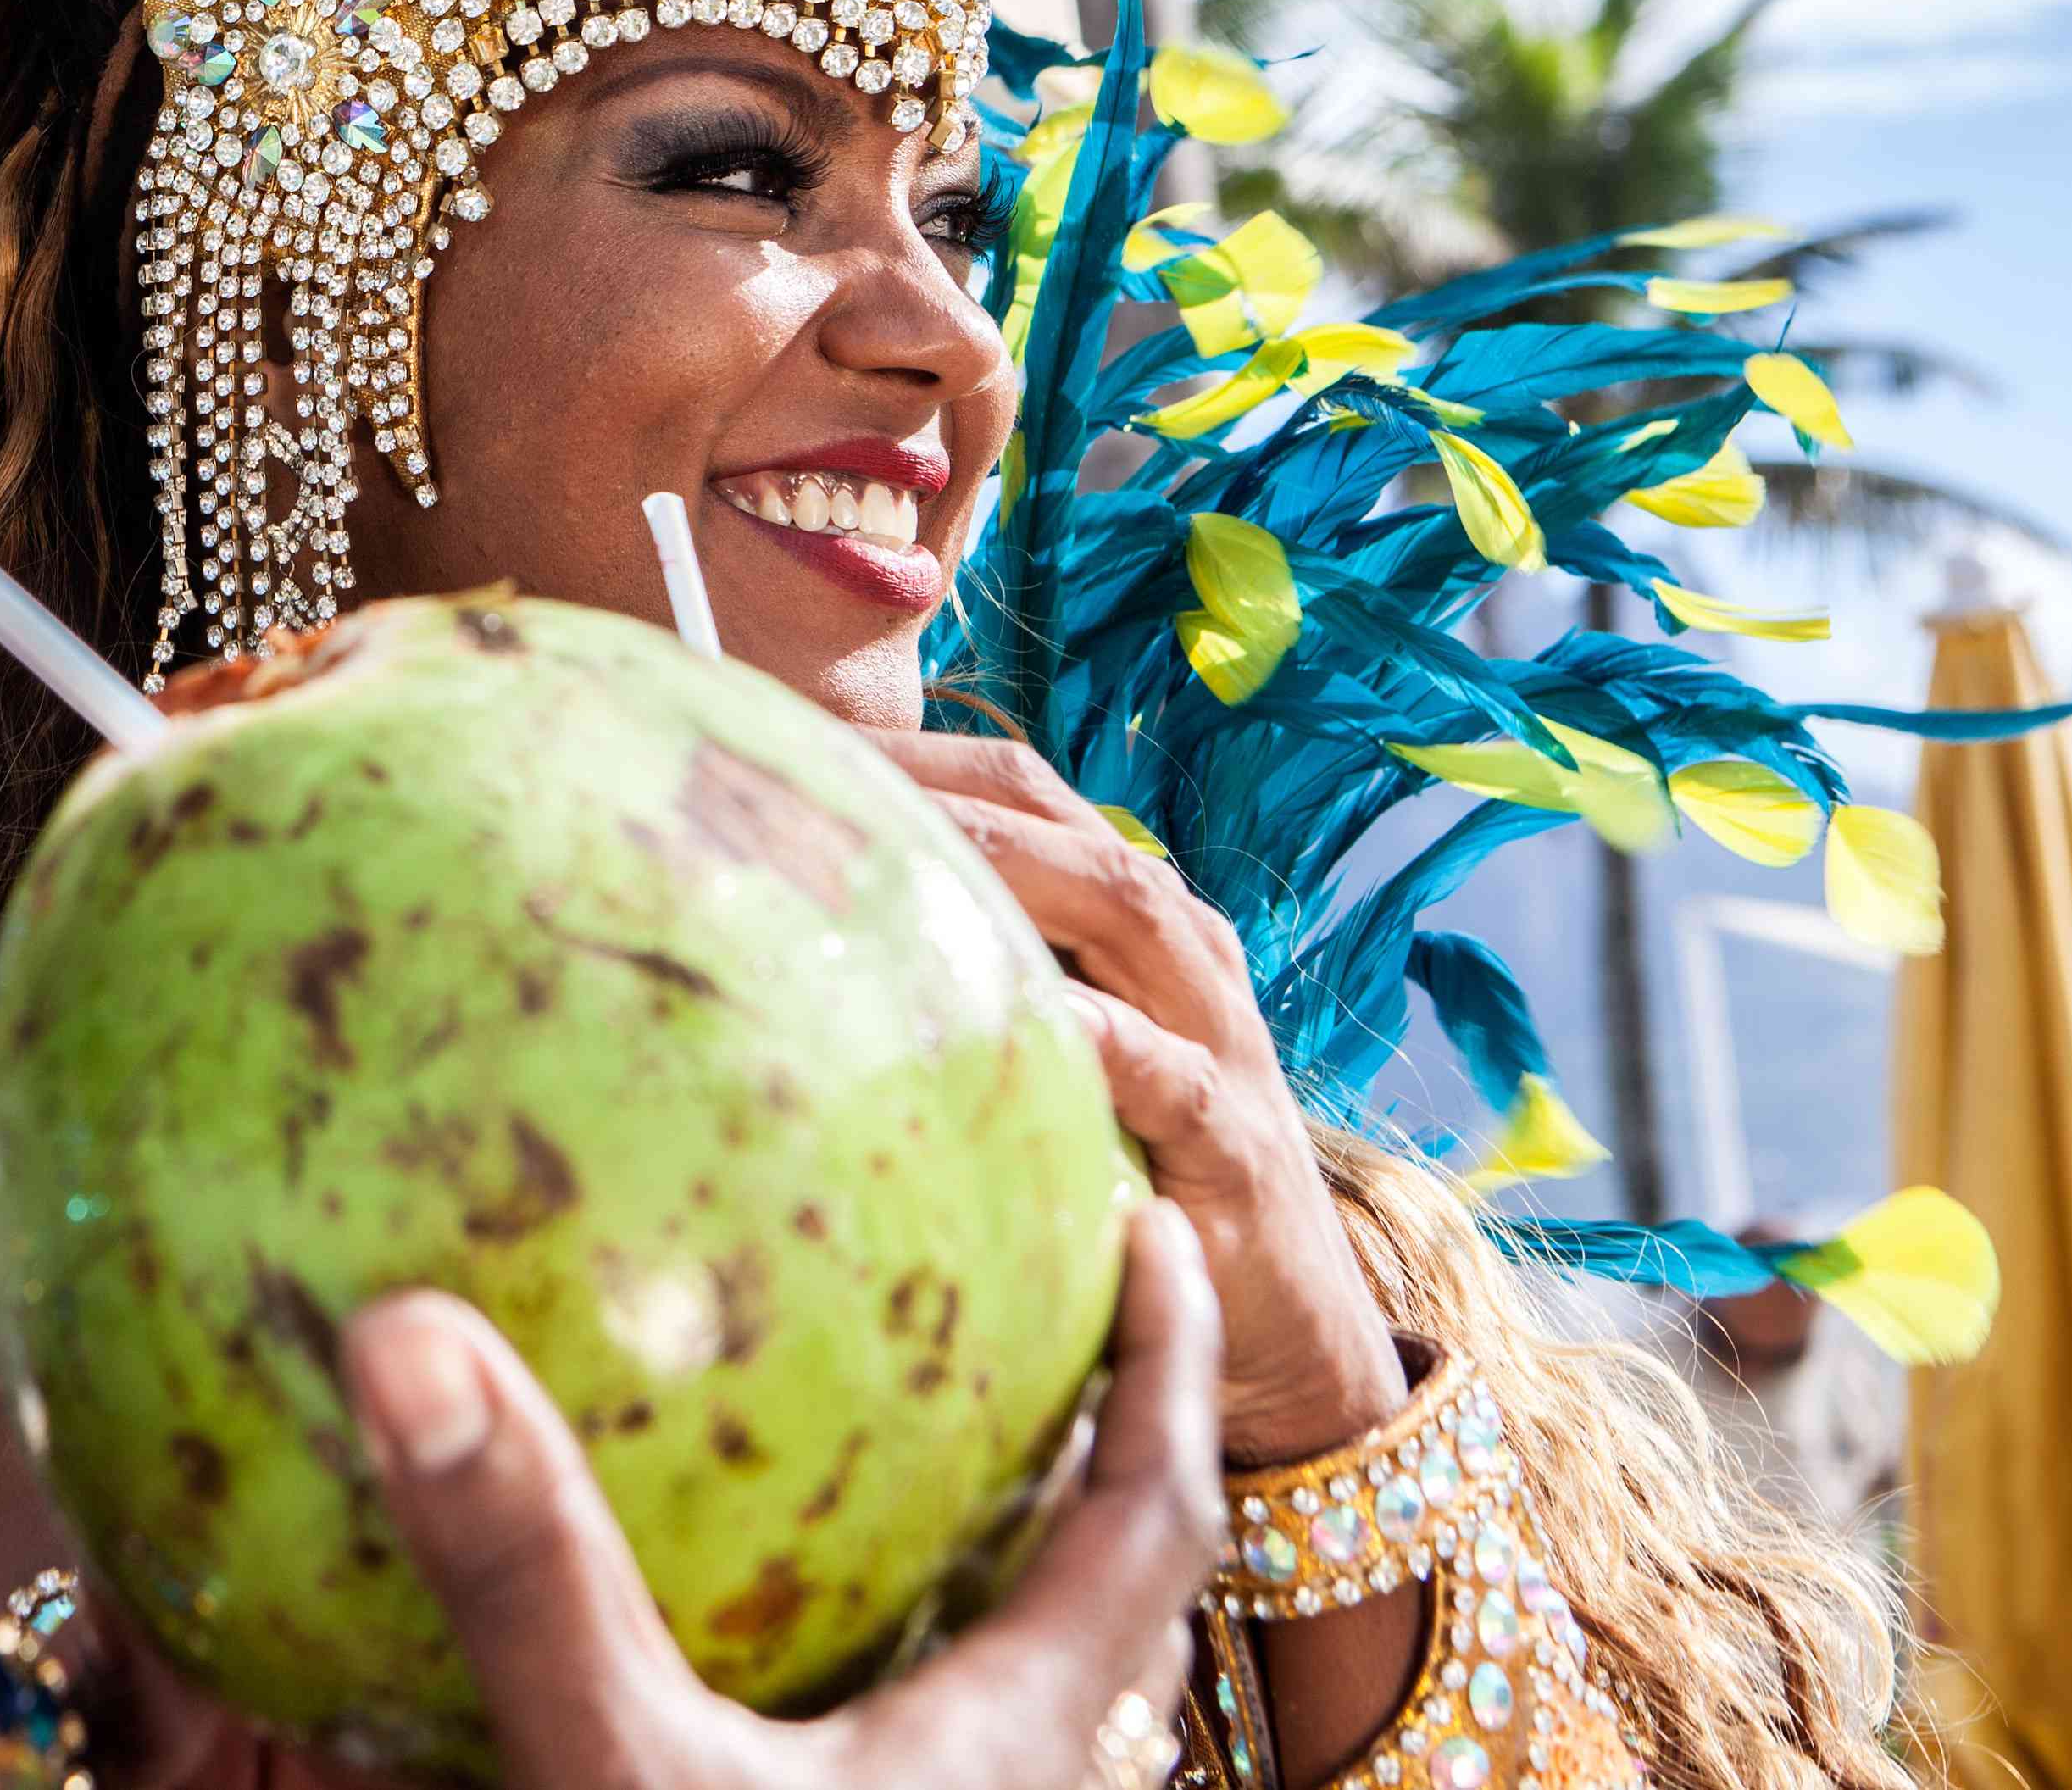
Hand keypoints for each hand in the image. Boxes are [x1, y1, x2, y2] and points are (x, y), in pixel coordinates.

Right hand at [320, 1198, 1224, 1789]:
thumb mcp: (617, 1782)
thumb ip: (526, 1575)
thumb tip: (411, 1333)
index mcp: (1005, 1749)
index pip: (1145, 1519)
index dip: (1154, 1368)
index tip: (1150, 1224)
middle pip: (1101, 1612)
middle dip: (1078, 1457)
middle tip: (1024, 1308)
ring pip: (1002, 1712)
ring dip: (972, 1587)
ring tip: (890, 1460)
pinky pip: (887, 1774)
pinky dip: (850, 1695)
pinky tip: (722, 1663)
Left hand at [864, 728, 1404, 1462]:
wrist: (1286, 1333)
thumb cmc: (1133, 1180)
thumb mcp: (1043, 1068)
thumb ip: (960, 995)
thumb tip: (785, 953)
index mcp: (1126, 921)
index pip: (1019, 793)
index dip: (913, 754)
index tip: (795, 738)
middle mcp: (1177, 953)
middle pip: (1062, 826)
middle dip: (947, 785)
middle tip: (827, 766)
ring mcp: (1216, 1037)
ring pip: (1126, 911)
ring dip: (1019, 867)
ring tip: (912, 841)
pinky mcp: (1237, 1143)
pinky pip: (1173, 1078)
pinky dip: (1110, 1041)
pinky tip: (1044, 1024)